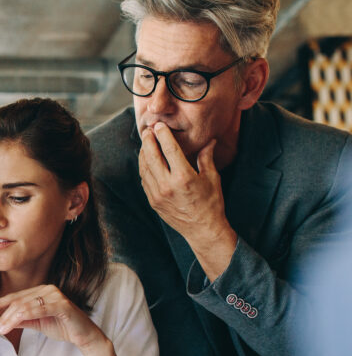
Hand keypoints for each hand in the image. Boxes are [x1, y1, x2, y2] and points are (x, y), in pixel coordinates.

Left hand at [0, 284, 104, 350]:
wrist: (84, 336)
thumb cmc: (63, 327)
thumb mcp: (37, 323)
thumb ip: (22, 319)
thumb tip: (2, 320)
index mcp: (42, 291)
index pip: (16, 296)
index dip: (0, 302)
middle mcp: (47, 289)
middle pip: (18, 302)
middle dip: (3, 315)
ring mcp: (55, 295)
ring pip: (25, 306)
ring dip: (9, 319)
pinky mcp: (61, 304)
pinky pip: (37, 310)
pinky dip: (22, 317)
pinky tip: (11, 324)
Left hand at [138, 123, 234, 250]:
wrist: (202, 230)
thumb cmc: (211, 203)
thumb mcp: (212, 178)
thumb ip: (206, 157)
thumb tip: (209, 140)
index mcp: (183, 178)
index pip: (170, 150)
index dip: (163, 135)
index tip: (159, 125)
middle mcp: (167, 186)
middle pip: (152, 157)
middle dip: (148, 141)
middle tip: (148, 130)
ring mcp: (157, 195)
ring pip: (144, 168)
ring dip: (143, 153)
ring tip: (146, 143)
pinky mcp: (153, 201)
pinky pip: (144, 180)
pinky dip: (144, 168)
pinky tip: (146, 160)